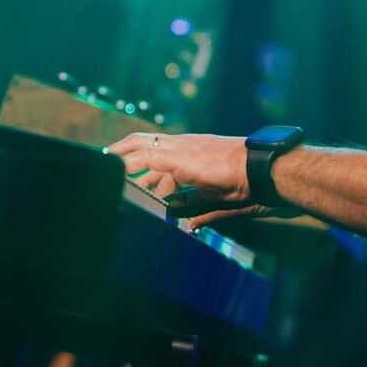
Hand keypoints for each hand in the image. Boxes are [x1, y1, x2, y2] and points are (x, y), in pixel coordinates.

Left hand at [105, 131, 300, 229]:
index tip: (124, 173)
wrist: (264, 170)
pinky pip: (144, 156)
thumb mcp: (217, 201)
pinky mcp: (180, 156)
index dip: (139, 161)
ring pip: (139, 144)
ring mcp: (182, 147)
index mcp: (194, 154)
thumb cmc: (251, 185)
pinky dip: (127, 163)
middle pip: (143, 141)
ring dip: (119, 156)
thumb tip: (187, 224)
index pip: (159, 152)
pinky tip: (115, 172)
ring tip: (101, 166)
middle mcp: (185, 145)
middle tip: (103, 162)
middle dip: (122, 152)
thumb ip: (199, 210)